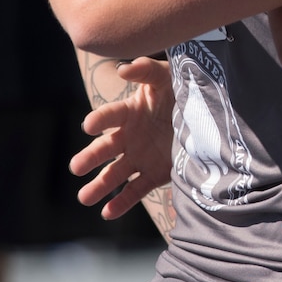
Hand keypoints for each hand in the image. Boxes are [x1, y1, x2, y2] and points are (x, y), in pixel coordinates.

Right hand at [70, 57, 174, 219]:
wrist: (205, 114)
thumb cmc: (181, 89)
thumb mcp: (167, 77)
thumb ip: (146, 70)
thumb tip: (123, 69)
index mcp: (129, 112)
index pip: (110, 116)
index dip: (99, 119)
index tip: (89, 126)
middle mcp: (129, 136)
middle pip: (105, 149)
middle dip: (90, 158)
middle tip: (76, 168)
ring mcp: (140, 157)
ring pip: (115, 173)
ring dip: (99, 185)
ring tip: (84, 198)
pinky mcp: (154, 174)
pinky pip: (135, 189)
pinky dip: (122, 202)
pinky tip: (107, 213)